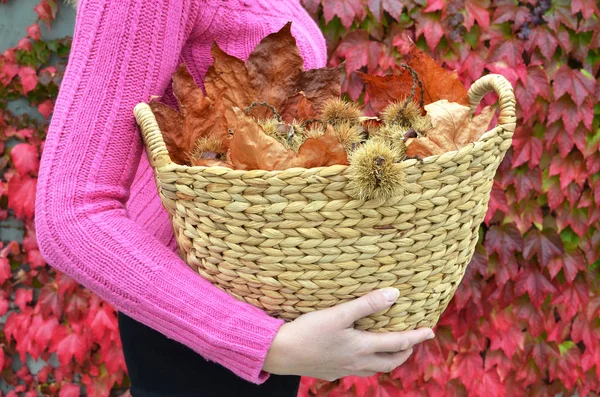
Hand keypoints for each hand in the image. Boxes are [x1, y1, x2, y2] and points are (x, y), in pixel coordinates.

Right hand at [262, 288, 434, 380]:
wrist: (281, 353)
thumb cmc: (309, 330)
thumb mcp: (339, 313)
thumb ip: (367, 304)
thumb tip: (395, 295)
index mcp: (362, 347)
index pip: (398, 343)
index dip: (416, 336)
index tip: (430, 331)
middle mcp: (357, 362)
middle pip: (390, 363)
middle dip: (405, 353)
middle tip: (412, 343)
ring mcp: (343, 370)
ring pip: (373, 369)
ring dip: (387, 360)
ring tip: (389, 350)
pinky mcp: (330, 372)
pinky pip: (355, 371)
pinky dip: (366, 364)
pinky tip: (357, 356)